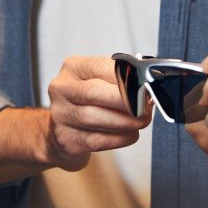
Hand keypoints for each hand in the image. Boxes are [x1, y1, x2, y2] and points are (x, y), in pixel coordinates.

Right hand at [44, 55, 150, 170]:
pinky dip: (120, 137)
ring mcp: (61, 115)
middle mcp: (62, 89)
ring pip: (95, 118)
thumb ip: (119, 79)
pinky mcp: (67, 140)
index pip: (100, 67)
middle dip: (125, 100)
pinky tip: (130, 134)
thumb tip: (148, 87)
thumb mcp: (97, 80)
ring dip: (125, 121)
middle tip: (145, 107)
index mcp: (73, 68)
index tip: (144, 85)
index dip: (125, 77)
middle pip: (94, 92)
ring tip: (142, 121)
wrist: (59, 132)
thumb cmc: (88, 101)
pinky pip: (98, 140)